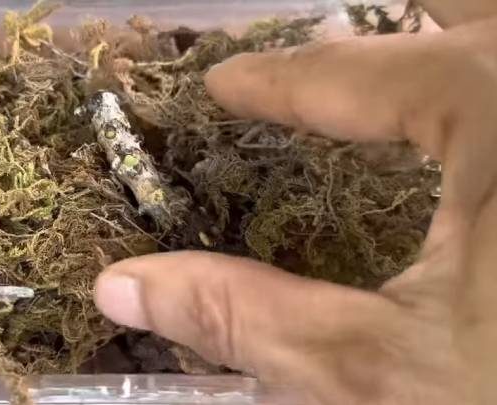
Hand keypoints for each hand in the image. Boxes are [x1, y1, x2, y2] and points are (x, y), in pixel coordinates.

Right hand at [95, 1, 496, 403]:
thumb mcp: (385, 373)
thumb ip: (247, 318)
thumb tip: (121, 285)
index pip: (351, 72)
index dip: (272, 80)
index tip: (221, 81)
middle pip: (461, 8)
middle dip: (384, 19)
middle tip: (315, 55)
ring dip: (448, 37)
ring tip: (395, 61)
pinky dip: (480, 92)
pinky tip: (463, 143)